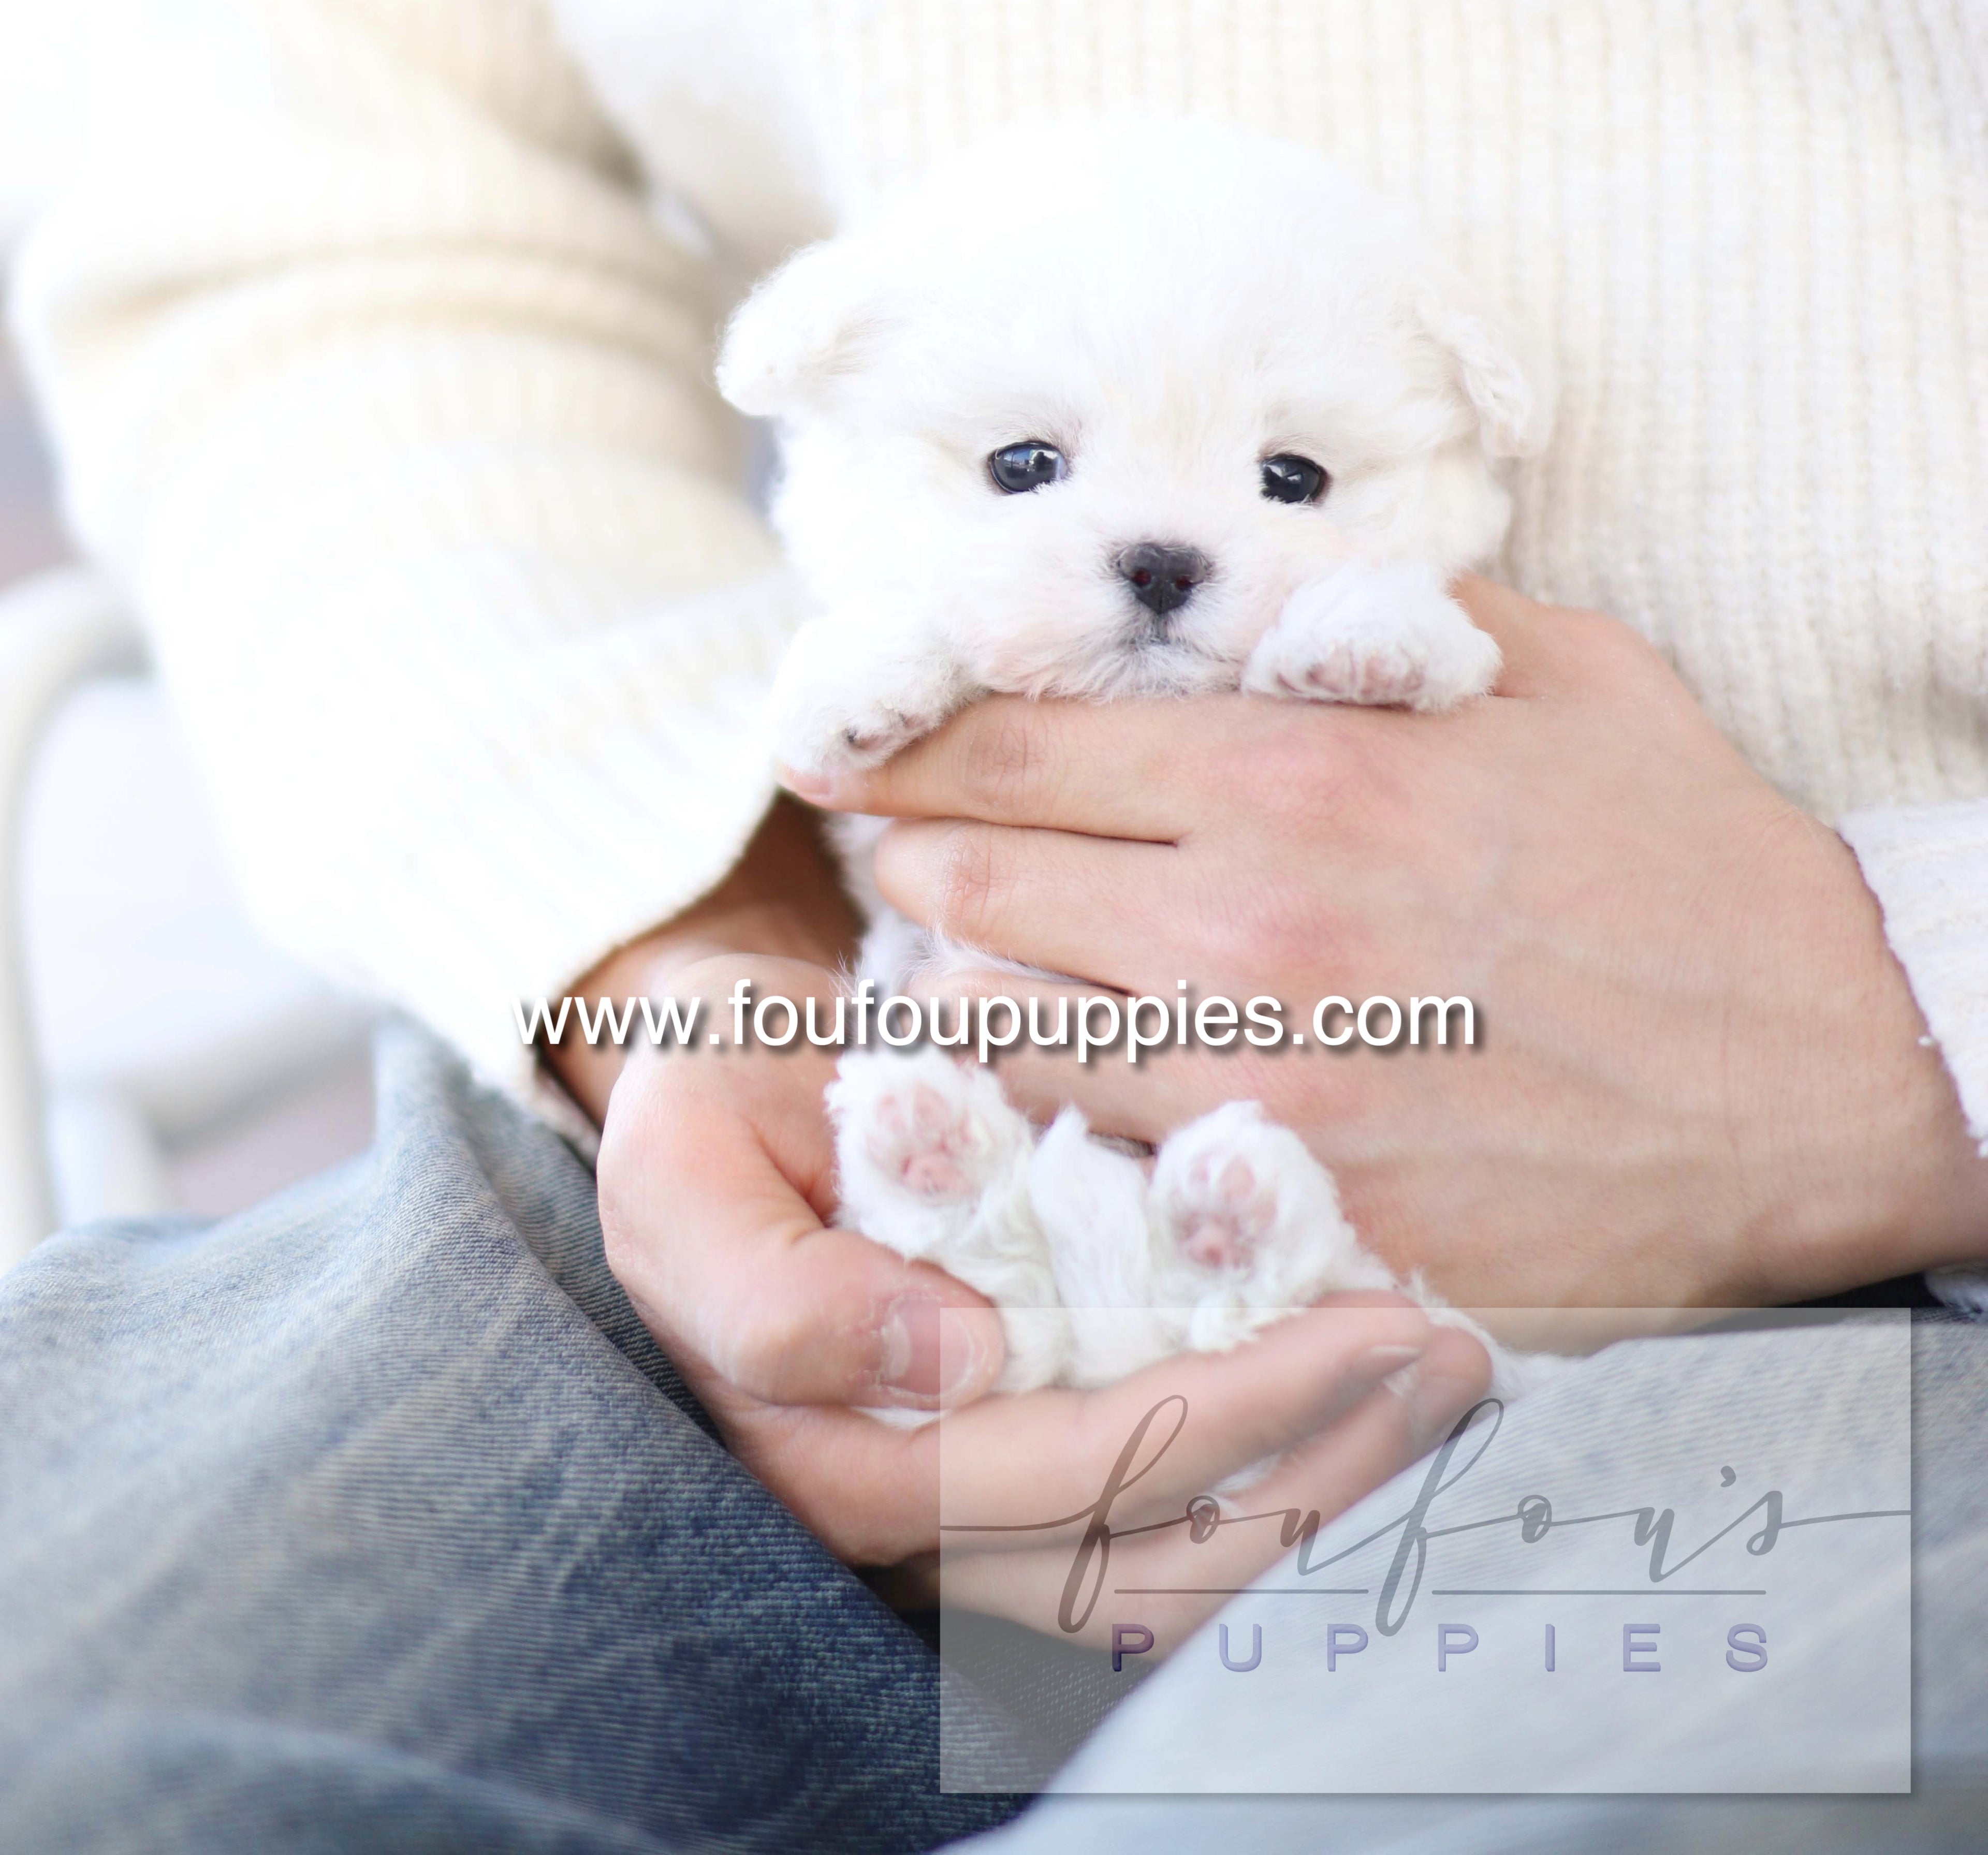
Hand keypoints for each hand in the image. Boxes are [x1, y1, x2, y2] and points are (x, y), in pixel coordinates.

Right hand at [552, 804, 1489, 1629]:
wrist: (724, 1085)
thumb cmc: (709, 1109)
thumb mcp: (680, 1169)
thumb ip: (774, 1293)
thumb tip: (953, 1363)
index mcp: (839, 1462)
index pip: (1069, 1475)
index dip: (1228, 1412)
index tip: (1366, 1323)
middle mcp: (921, 1523)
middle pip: (1154, 1554)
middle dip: (1322, 1462)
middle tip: (1455, 1353)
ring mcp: (986, 1511)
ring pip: (1185, 1568)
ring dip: (1333, 1484)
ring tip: (1452, 1380)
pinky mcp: (1039, 1473)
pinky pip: (1184, 1522)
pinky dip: (1299, 1476)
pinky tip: (1389, 1406)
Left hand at [801, 584, 1987, 1311]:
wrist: (1826, 1074)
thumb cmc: (1691, 861)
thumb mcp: (1560, 671)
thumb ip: (1381, 618)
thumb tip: (1257, 586)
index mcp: (1298, 778)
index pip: (1016, 742)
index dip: (908, 737)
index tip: (847, 738)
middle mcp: (1250, 931)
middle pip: (970, 885)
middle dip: (912, 862)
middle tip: (901, 853)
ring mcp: (1263, 1089)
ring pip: (995, 1038)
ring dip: (952, 997)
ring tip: (952, 973)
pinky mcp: (1298, 1214)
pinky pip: (1090, 1167)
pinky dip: (1037, 1124)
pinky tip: (1044, 1094)